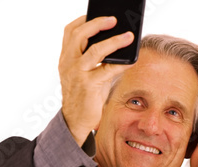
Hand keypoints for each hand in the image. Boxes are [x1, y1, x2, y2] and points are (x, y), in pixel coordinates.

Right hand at [58, 16, 133, 145]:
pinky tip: (131, 60)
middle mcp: (68, 63)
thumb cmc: (84, 94)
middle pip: (79, 35)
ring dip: (113, 41)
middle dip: (97, 24)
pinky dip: (121, 64)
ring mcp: (77, 74)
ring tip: (128, 36)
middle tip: (114, 19)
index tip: (96, 14)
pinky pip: (107, 70)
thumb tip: (118, 41)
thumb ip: (94, 57)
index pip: (70, 32)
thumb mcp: (84, 72)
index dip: (83, 20)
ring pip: (94, 51)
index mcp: (65, 58)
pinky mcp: (88, 86)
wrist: (75, 120)